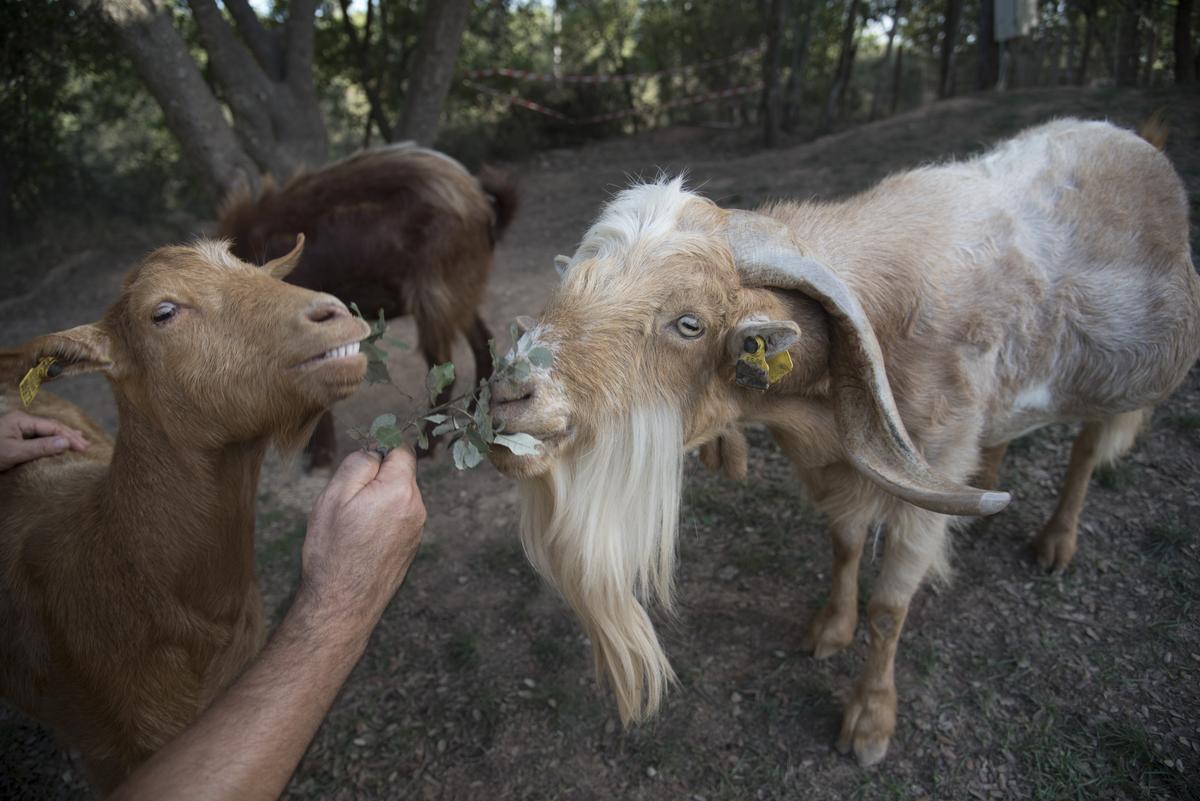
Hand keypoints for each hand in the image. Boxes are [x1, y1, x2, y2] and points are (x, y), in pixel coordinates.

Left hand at [0, 410, 89, 471]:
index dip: (69, 437)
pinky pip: (39, 436)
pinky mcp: (16, 436)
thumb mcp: (15, 452)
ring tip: (80, 440)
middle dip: (69, 436)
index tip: (83, 449)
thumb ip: (40, 447)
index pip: (52, 426)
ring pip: (46, 430)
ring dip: (63, 436)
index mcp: (21, 419)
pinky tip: (60, 441)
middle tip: (87, 446)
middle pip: (51, 426)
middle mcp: (21, 420)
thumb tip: (66, 442)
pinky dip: (52, 440)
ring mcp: (18, 427)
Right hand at [299, 448, 425, 629]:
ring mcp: (417, 530)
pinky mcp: (411, 546)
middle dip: (377, 478)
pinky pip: (398, 519)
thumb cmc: (334, 550)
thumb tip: (375, 451)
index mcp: (401, 490)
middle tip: (348, 501)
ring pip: (398, 497)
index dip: (379, 449)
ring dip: (378, 500)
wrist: (343, 603)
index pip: (401, 450)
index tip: (360, 464)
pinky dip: (382, 520)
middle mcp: (417, 508)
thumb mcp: (335, 496)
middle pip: (401, 474)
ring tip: (352, 525)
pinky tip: (361, 540)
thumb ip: (359, 464)